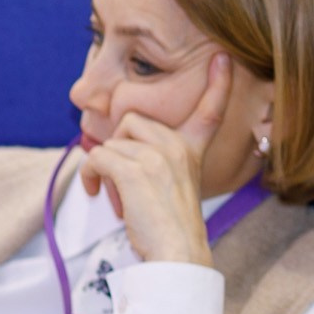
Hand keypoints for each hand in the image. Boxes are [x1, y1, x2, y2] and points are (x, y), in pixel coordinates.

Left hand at [79, 54, 233, 266]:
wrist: (176, 255)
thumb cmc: (171, 229)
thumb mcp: (174, 188)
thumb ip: (154, 164)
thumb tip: (105, 151)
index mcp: (191, 150)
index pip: (209, 111)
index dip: (218, 84)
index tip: (223, 58)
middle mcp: (176, 147)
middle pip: (130, 121)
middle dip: (117, 147)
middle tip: (122, 181)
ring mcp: (156, 156)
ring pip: (110, 143)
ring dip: (103, 170)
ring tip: (116, 198)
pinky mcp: (133, 170)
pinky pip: (97, 158)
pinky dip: (91, 175)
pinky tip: (98, 193)